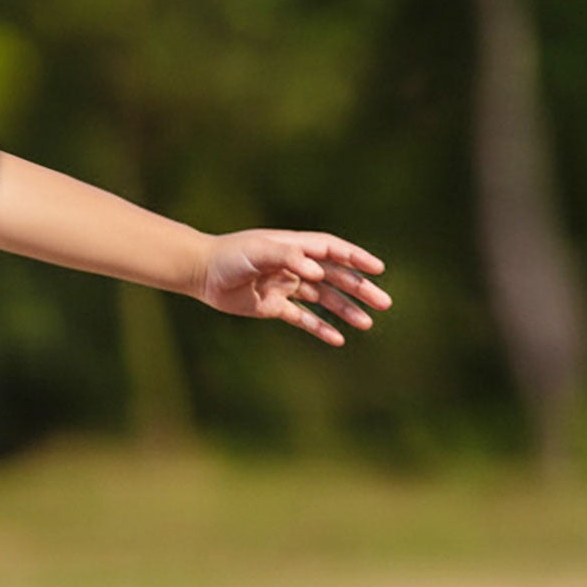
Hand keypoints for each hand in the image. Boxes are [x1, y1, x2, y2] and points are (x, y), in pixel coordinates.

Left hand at [198, 230, 390, 344]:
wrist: (202, 273)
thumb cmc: (231, 256)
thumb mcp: (259, 251)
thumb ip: (288, 256)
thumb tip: (319, 272)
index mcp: (296, 247)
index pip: (334, 251)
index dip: (357, 258)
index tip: (378, 269)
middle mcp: (295, 266)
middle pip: (336, 277)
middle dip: (360, 289)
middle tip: (384, 303)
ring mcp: (286, 287)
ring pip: (324, 300)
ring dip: (345, 311)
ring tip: (367, 324)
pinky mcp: (274, 307)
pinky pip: (303, 318)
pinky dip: (320, 328)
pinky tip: (338, 339)